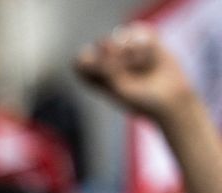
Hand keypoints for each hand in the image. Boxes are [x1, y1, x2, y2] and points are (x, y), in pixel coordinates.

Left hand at [78, 24, 199, 124]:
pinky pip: (141, 31)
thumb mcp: (121, 90)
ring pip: (122, 36)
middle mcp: (108, 59)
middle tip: (128, 71)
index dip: (90, 61)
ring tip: (142, 67)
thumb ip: (108, 69)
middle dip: (118, 56)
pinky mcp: (144, 38)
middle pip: (103, 43)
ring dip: (135, 53)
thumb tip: (106, 41)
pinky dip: (148, 45)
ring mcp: (125, 47)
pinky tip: (152, 58)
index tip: (104, 72)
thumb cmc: (142, 101)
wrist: (172, 99)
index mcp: (94, 75)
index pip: (81, 61)